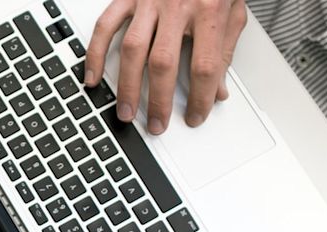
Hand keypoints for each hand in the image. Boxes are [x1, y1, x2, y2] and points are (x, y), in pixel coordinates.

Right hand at [85, 0, 247, 133]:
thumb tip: (218, 89)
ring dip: (128, 86)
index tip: (197, 116)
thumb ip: (224, 49)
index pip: (205, 65)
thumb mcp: (233, 9)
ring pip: (134, 50)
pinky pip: (106, 26)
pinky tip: (93, 77)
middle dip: (159, 101)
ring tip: (126, 112)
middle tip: (156, 125)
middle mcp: (177, 6)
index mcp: (209, 11)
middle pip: (164, 63)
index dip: (202, 98)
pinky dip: (96, 54)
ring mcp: (149, 1)